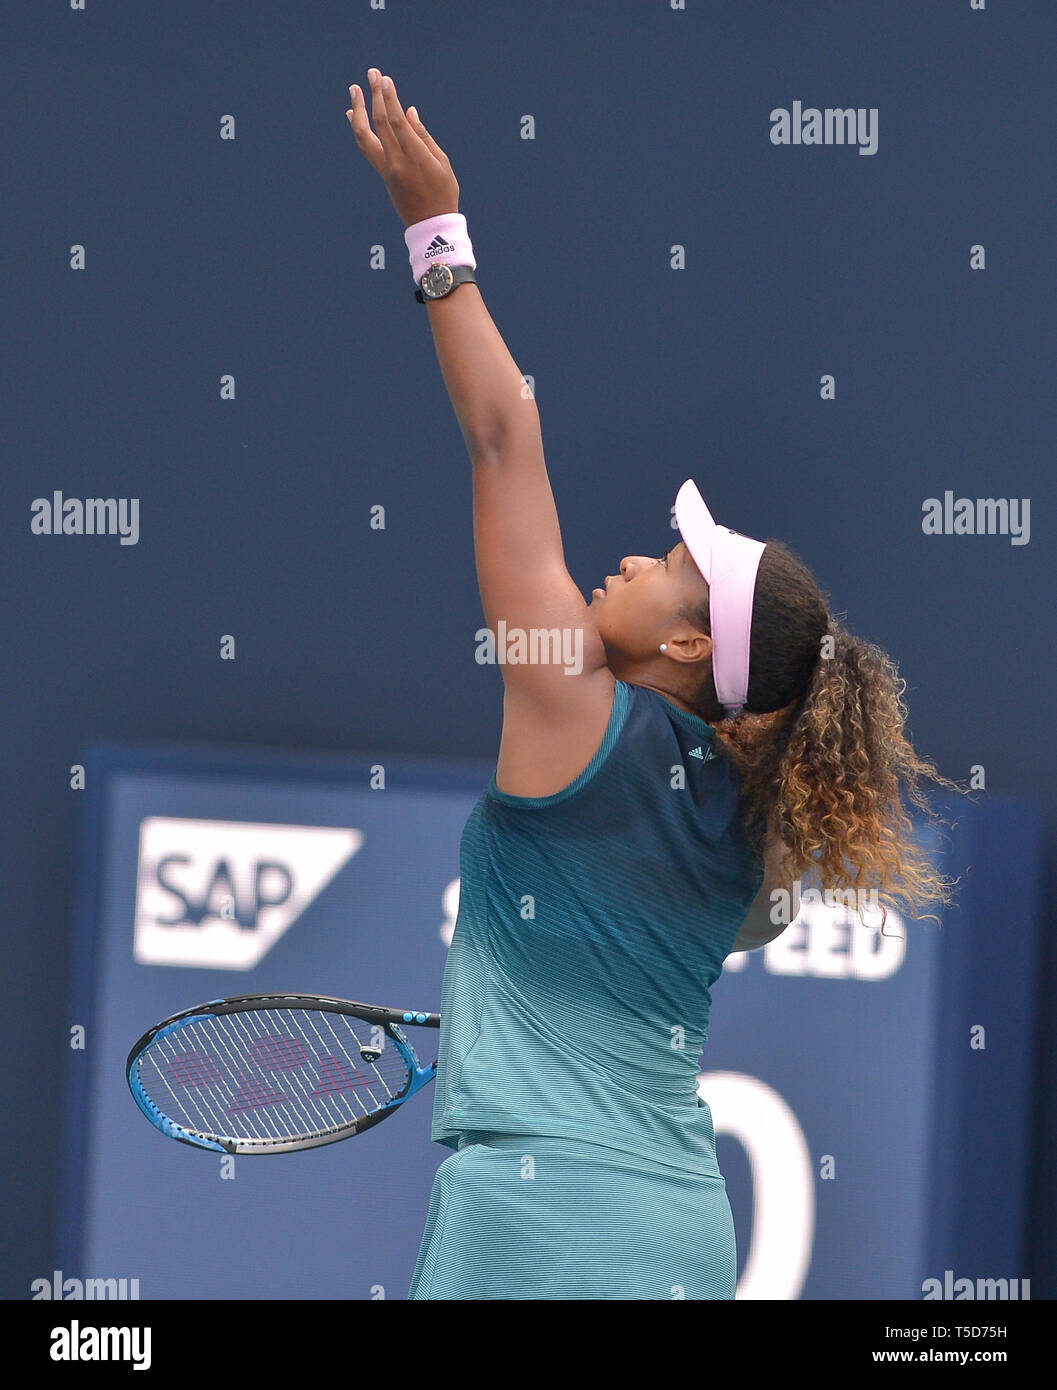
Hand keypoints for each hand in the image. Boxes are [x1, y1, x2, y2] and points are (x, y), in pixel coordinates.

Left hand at [346, 69, 459, 227]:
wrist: (431, 227)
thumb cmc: (443, 194)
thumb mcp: (441, 163)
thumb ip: (423, 136)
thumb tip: (408, 111)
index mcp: (414, 157)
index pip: (396, 121)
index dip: (389, 98)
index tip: (384, 79)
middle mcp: (396, 162)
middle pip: (379, 123)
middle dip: (374, 95)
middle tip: (371, 73)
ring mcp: (386, 169)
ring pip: (365, 136)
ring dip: (358, 111)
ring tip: (354, 91)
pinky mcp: (383, 174)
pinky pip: (366, 147)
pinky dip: (360, 129)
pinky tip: (355, 115)